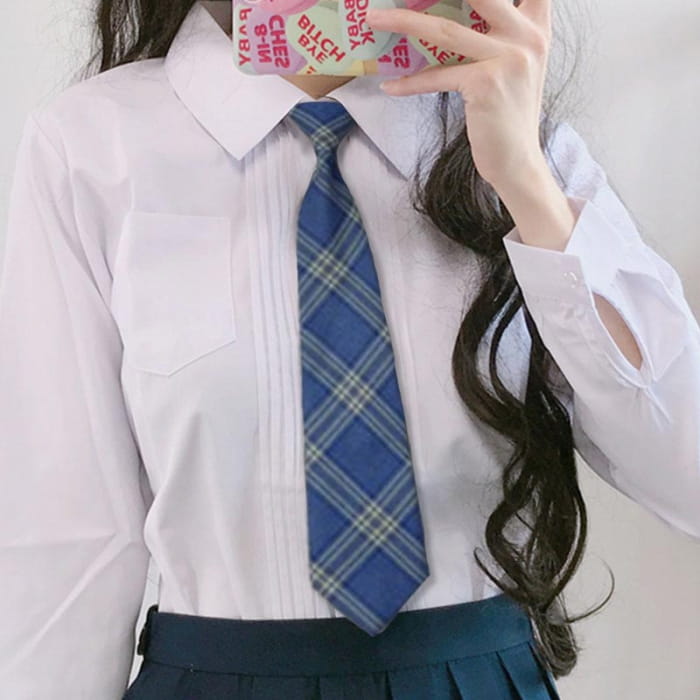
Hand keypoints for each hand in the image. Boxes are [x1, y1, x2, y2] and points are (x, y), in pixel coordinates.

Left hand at [365, 0, 551, 189]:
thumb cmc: (506, 115)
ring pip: (445, 29)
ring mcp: (507, 59)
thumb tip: (449, 17)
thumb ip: (499, 35)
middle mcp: (527, 37)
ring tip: (373, 19)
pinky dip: (410, 83)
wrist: (517, 161)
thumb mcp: (512, 66)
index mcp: (535, 27)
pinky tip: (389, 85)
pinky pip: (437, 76)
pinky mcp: (485, 84)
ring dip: (403, 21)